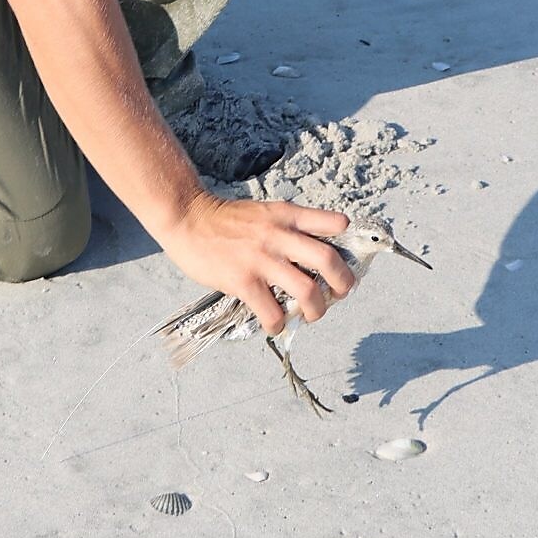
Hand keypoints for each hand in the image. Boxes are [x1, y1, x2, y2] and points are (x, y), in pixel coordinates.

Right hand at [159, 193, 354, 334]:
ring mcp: (262, 259)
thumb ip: (288, 228)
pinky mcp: (244, 281)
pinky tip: (275, 323)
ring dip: (316, 311)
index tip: (348, 258)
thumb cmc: (227, 220)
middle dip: (343, 283)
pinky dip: (279, 324)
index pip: (331, 223)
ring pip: (308, 292)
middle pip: (328, 261)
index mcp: (287, 215)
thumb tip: (313, 255)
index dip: (348, 242)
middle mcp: (280, 235)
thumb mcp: (265, 212)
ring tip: (312, 315)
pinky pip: (273, 312)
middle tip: (341, 293)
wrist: (189, 219)